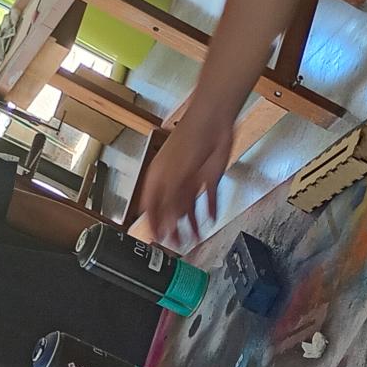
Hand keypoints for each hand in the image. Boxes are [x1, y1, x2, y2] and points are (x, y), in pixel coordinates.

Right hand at [138, 103, 232, 247]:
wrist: (214, 120)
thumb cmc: (189, 138)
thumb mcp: (176, 175)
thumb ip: (171, 201)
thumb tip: (167, 224)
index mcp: (159, 179)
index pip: (151, 208)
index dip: (152, 224)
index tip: (155, 240)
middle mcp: (173, 181)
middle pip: (170, 211)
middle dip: (172, 229)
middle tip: (175, 245)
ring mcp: (191, 180)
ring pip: (189, 208)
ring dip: (191, 224)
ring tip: (194, 239)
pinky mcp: (209, 177)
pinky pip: (208, 198)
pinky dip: (210, 209)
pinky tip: (210, 219)